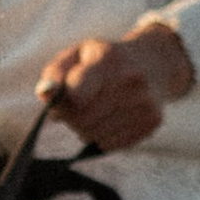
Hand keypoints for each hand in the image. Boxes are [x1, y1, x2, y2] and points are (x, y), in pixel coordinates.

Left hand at [36, 18, 194, 154]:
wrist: (154, 62)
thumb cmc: (104, 61)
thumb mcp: (78, 55)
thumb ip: (55, 73)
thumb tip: (45, 93)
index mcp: (108, 58)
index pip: (77, 94)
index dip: (62, 105)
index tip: (58, 102)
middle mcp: (130, 79)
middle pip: (82, 119)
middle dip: (70, 117)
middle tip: (73, 106)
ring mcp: (145, 102)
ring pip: (94, 135)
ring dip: (85, 129)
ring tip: (93, 111)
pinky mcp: (152, 121)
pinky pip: (110, 144)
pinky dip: (102, 137)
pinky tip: (109, 120)